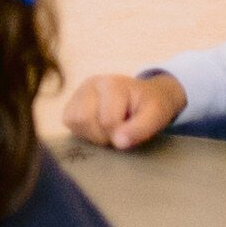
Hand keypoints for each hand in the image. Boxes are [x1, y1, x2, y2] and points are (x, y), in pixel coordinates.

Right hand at [60, 68, 187, 150]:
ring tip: (109, 130)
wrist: (146, 97)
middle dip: (104, 135)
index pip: (107, 120)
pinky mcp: (71, 104)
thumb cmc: (152, 106)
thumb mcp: (156, 116)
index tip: (132, 132)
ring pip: (73, 122)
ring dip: (93, 135)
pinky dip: (84, 131)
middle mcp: (90, 84)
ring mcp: (78, 93)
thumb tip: (119, 143)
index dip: (120, 134)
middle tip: (120, 133)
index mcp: (112, 83)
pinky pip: (68, 123)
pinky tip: (98, 128)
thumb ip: (141, 129)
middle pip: (85, 120)